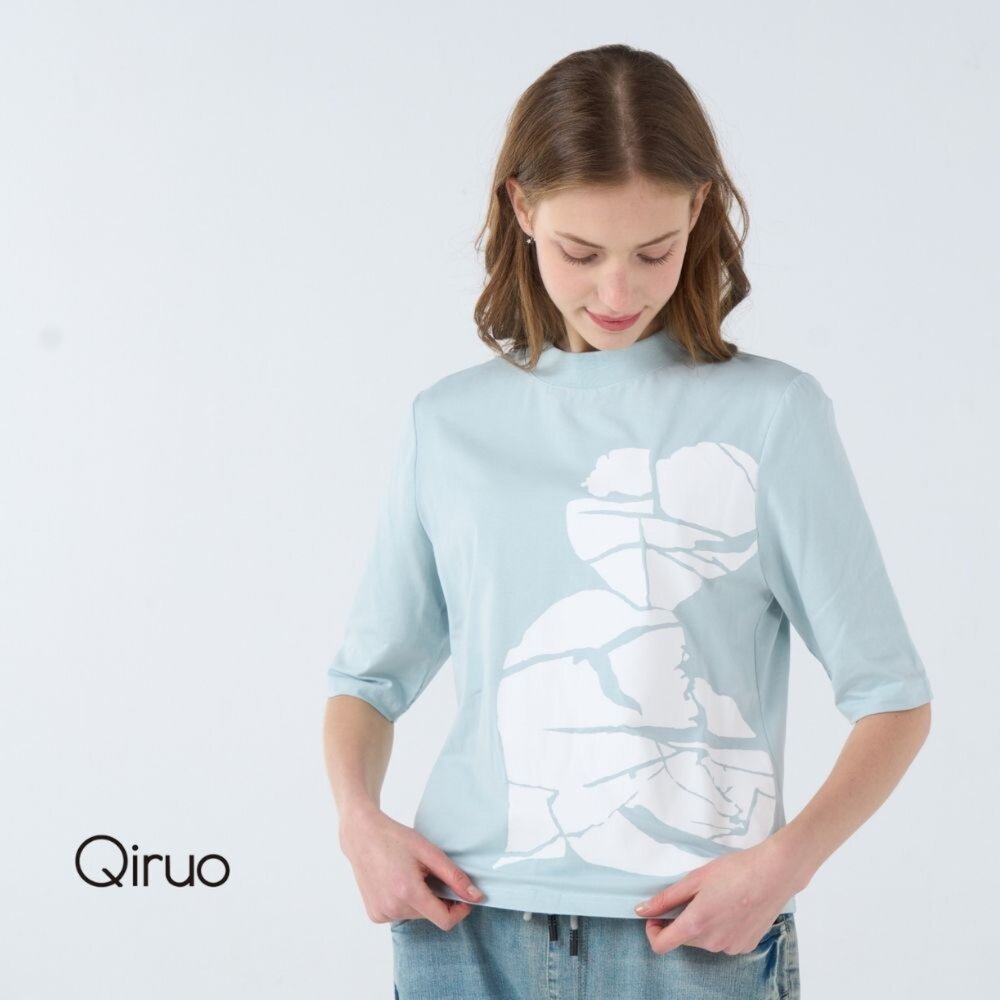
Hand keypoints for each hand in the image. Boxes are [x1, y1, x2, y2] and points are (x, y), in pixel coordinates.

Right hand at [339, 805, 484, 930]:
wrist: (361, 836)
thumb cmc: (395, 838)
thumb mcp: (429, 852)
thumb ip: (454, 876)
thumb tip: (476, 896)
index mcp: (408, 892)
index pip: (444, 920)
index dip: (459, 911)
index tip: (463, 898)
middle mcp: (393, 908)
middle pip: (430, 916)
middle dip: (437, 899)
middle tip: (429, 874)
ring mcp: (381, 913)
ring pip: (416, 915)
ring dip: (420, 900)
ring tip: (410, 875)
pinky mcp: (374, 914)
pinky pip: (400, 914)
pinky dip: (405, 902)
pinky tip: (397, 883)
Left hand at [635, 838, 801, 954]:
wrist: (774, 874)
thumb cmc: (735, 871)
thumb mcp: (695, 879)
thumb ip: (666, 898)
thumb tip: (642, 910)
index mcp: (696, 924)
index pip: (662, 945)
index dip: (653, 931)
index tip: (656, 915)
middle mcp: (713, 943)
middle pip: (684, 939)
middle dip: (681, 921)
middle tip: (693, 895)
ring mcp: (731, 947)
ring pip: (704, 940)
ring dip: (702, 924)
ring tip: (717, 898)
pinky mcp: (746, 946)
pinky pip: (723, 941)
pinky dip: (720, 928)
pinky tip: (732, 907)